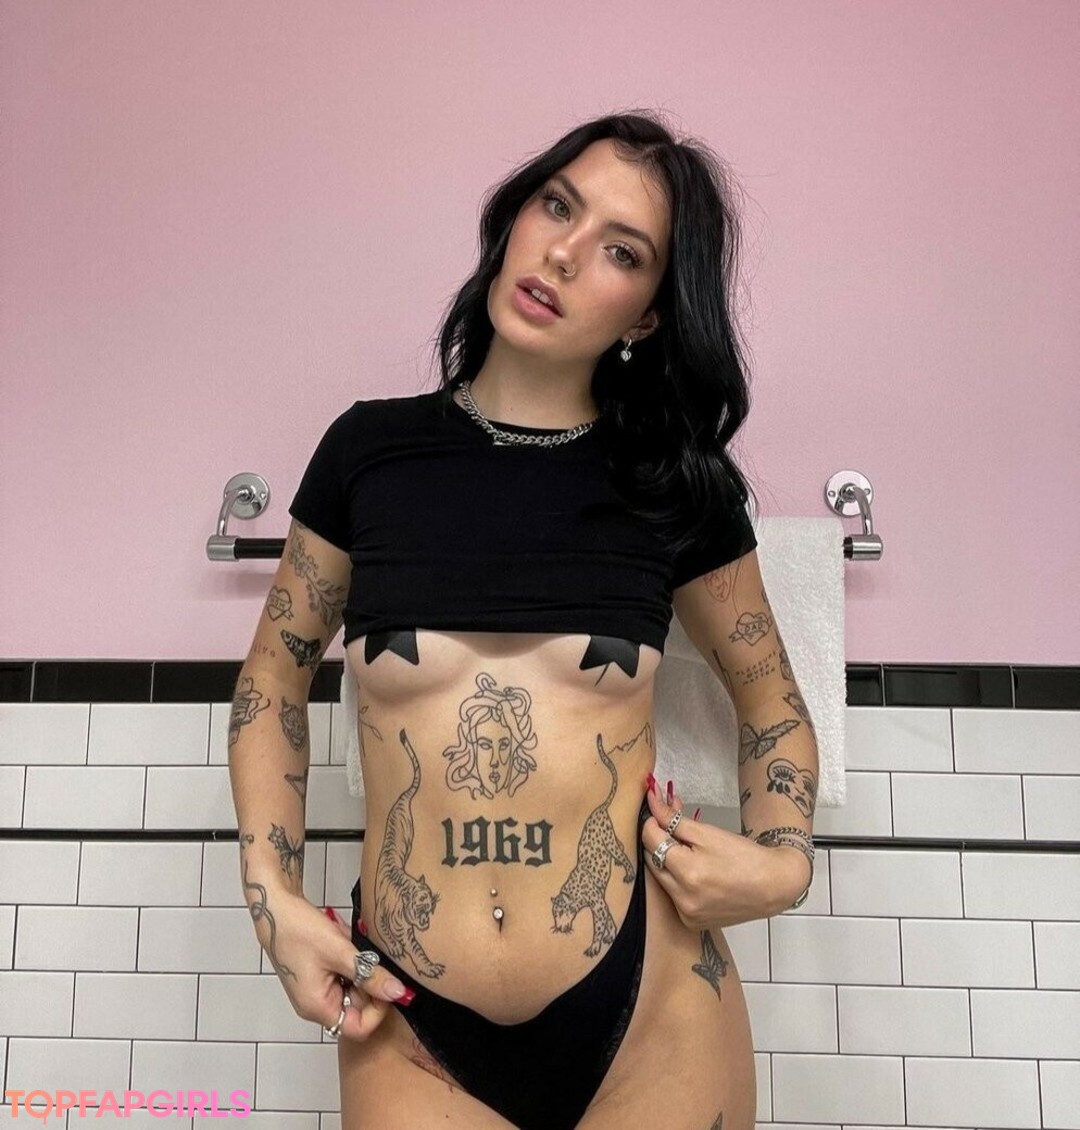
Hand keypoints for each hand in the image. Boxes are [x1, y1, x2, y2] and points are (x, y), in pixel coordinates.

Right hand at [249, 886, 411, 1040]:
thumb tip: (398, 993)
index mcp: (317, 1008)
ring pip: (351, 989)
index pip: (358, 1028)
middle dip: (368, 982)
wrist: (274, 909)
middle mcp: (314, 1005)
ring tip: (352, 944)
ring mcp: (314, 991)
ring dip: (359, 967)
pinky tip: (344, 941)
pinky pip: (342, 976)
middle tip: (370, 957)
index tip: (387, 984)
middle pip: (356, 1008)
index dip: (378, 1009)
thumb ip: (371, 975)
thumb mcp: (341, 952)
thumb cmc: (299, 931)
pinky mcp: (316, 976)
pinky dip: (349, 961)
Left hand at [640, 780, 808, 927]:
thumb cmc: (743, 856)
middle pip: (652, 860)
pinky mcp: (691, 922)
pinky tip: (692, 871)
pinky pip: (672, 896)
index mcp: (688, 873)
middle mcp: (683, 898)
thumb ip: (674, 819)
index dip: (652, 822)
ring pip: (660, 878)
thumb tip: (652, 803)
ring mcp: (686, 913)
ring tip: (684, 847)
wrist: (772, 886)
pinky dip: (676, 881)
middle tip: (670, 825)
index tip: (657, 810)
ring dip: (665, 860)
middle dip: (658, 840)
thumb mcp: (708, 832)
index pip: (652, 841)